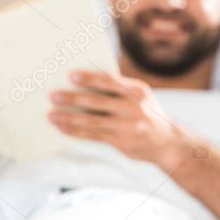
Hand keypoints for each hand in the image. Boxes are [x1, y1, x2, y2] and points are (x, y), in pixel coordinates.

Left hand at [48, 70, 193, 169]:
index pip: (109, 81)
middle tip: (52, 96)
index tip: (70, 76)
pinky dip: (76, 131)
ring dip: (69, 118)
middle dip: (72, 99)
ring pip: (92, 121)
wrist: (167, 143)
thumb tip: (82, 84)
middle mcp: (133, 107)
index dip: (89, 78)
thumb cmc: (145, 113)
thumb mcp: (139, 97)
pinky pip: (94, 135)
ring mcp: (127, 126)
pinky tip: (62, 128)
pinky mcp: (122, 141)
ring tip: (51, 115)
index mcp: (136, 90)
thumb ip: (117, 90)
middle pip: (97, 101)